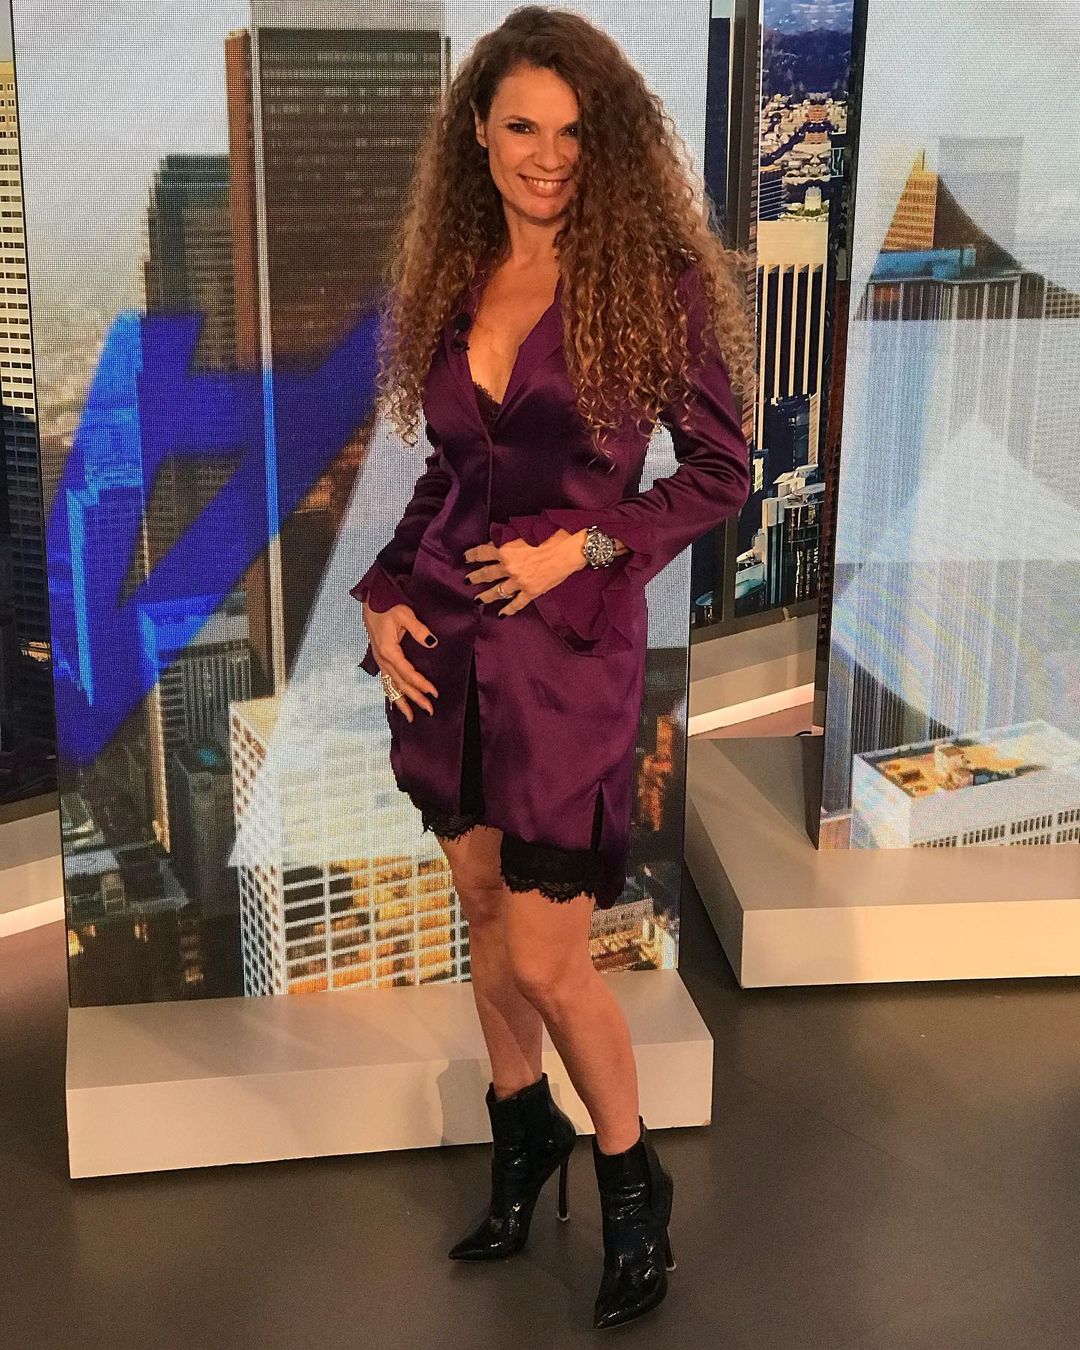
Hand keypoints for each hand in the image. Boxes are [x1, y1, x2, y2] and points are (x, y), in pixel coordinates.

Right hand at [363, 598, 439, 721]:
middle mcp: (383, 659)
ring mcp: (380, 660)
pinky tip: (397, 703)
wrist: (371, 600)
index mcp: (388, 650)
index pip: (408, 673)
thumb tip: (432, 643)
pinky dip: (392, 693)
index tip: (434, 693)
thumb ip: (418, 630)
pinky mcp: (380, 658)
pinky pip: (386, 681)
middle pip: (400, 684)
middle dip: (415, 698)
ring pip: (391, 685)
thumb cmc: (387, 605)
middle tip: (430, 710)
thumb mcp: (405, 614)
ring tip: (411, 717)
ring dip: (402, 701)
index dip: (421, 684)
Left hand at [464, 529, 584, 615]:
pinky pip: (516, 603)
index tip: (466, 558)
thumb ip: (508, 537)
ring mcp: (519, 582)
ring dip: (486, 596)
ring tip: (477, 600)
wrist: (570, 549)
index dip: (472, 555)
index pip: (482, 553)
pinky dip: (508, 610)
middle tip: (466, 581)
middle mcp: (508, 567)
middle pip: (486, 574)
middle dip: (474, 577)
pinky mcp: (531, 592)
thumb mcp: (525, 530)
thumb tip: (497, 541)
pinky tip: (501, 614)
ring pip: (497, 591)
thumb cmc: (551, 534)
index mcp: (505, 549)